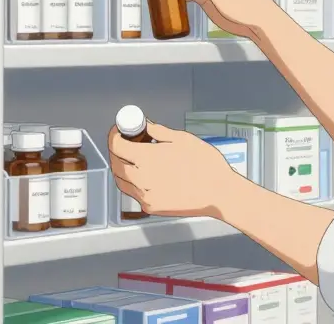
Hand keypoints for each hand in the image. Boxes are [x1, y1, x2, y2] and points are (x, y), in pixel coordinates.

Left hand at [107, 120, 241, 217]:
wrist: (219, 194)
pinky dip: (132, 182)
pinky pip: (133, 192)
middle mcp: (140, 178)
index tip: (119, 130)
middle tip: (125, 142)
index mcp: (147, 158)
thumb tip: (144, 126)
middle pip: (115, 163)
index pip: (116, 146)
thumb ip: (158, 132)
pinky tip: (144, 174)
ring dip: (121, 167)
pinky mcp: (150, 207)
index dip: (114, 135)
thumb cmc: (205, 164)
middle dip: (116, 150)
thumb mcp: (182, 139)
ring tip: (133, 158)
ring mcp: (144, 195)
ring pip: (121, 180)